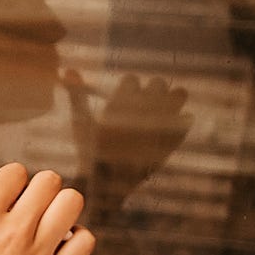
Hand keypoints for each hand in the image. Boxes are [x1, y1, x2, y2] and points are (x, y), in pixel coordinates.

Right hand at [0, 155, 95, 254]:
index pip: (15, 173)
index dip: (12, 181)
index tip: (7, 198)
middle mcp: (13, 232)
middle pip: (48, 181)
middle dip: (39, 189)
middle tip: (29, 209)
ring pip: (72, 203)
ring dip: (62, 207)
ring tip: (47, 223)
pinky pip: (85, 242)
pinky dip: (76, 238)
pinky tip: (57, 247)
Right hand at [66, 69, 191, 208]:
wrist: (108, 186)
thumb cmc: (90, 153)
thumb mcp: (81, 123)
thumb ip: (77, 94)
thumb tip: (67, 69)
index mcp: (119, 103)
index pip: (131, 79)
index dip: (127, 89)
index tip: (123, 102)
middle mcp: (143, 110)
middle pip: (157, 82)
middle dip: (150, 92)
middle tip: (142, 108)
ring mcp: (161, 124)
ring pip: (178, 94)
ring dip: (170, 99)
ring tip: (160, 111)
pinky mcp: (173, 140)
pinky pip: (187, 119)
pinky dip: (180, 121)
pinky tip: (169, 127)